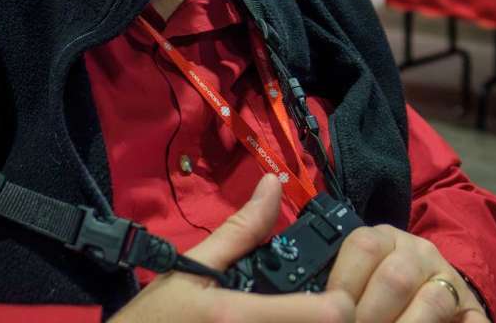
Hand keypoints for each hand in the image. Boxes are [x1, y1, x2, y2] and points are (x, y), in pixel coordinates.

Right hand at [110, 174, 354, 322]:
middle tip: (319, 307)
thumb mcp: (190, 269)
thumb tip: (273, 185)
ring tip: (298, 317)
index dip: (343, 302)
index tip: (334, 292)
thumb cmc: (153, 320)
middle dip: (333, 319)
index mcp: (241, 316)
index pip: (330, 315)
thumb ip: (240, 231)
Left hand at [327, 225, 488, 322]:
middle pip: (395, 278)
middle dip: (370, 314)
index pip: (364, 246)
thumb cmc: (378, 287)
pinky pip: (472, 321)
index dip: (344, 283)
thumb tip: (317, 305)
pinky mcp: (473, 307)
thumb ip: (341, 287)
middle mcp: (419, 253)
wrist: (429, 286)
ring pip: (432, 300)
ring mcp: (448, 279)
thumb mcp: (359, 275)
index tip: (332, 311)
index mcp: (384, 238)